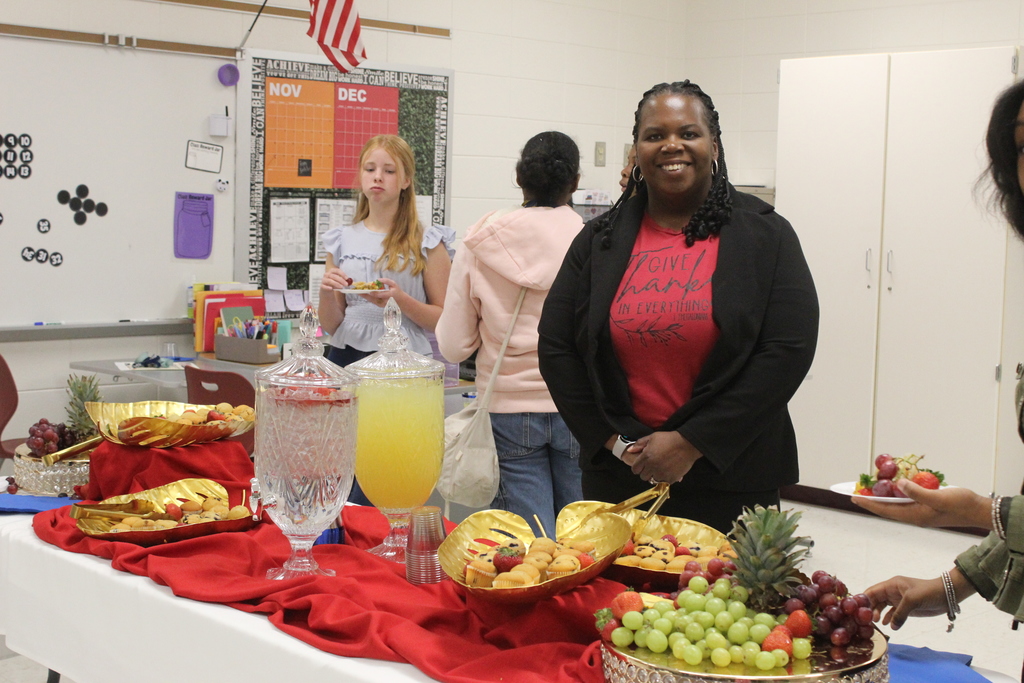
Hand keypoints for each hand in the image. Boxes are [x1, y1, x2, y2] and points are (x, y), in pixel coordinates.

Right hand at [320, 267, 351, 291]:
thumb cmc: (334, 283)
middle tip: (346, 284)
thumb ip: (343, 280)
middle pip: (334, 276)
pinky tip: (331, 289)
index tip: (347, 278)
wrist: (327, 289)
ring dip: (336, 284)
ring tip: (342, 287)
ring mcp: (324, 280)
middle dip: (341, 280)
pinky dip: (328, 287)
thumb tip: (349, 281)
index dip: (342, 274)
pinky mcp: (322, 286)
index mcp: (331, 271)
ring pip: (330, 281)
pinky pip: (324, 286)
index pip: (337, 270)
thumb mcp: (339, 280)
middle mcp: (327, 274)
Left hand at [360, 277, 401, 306]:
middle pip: (374, 299)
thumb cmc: (397, 291)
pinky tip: (363, 294)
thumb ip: (386, 281)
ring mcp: (382, 304)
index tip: (369, 291)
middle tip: (359, 292)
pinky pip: (373, 301)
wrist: (401, 302)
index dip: (374, 293)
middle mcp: (385, 301)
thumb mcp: (394, 284)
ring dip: (365, 297)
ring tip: (359, 293)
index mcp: (390, 295)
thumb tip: (378, 280)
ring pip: (372, 301)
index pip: (381, 295)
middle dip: (366, 295)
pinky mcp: (380, 306)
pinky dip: (368, 298)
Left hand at [628, 431, 701, 483]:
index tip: (642, 465)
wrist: (687, 444)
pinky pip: (664, 482)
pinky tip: (669, 470)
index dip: (638, 467)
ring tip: (661, 468)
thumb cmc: (669, 439)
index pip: (635, 470)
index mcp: (646, 457)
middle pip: (643, 477)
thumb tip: (630, 450)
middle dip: (646, 472)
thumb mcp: (653, 437)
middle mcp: (652, 467)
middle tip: (652, 466)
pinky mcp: (671, 478)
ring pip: (653, 480)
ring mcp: (662, 474)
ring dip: (655, 475)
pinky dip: (665, 478)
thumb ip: (640, 444)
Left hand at [851, 478, 991, 529]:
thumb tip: (898, 485)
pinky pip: (906, 500)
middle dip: (870, 500)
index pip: (885, 509)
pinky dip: (896, 493)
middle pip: (886, 508)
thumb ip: (917, 491)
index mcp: (915, 515)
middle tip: (854, 492)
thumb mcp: (939, 497)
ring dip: (882, 496)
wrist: (979, 510)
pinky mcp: (927, 506)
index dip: (868, 503)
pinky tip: (892, 486)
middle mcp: (915, 515)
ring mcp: (920, 511)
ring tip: (868, 488)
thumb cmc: (961, 504)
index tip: (852, 497)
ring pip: (895, 504)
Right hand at [863, 575, 948, 629]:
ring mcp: (898, 600)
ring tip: (875, 624)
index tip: (857, 610)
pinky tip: (887, 625)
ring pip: (882, 607)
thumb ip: (900, 613)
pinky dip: (888, 619)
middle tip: (866, 621)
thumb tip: (891, 627)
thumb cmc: (928, 592)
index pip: (872, 591)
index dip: (864, 599)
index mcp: (891, 585)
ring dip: (878, 614)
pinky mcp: (905, 608)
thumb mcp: (912, 600)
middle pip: (875, 600)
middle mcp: (892, 592)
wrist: (947, 596)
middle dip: (869, 609)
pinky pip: (892, 613)